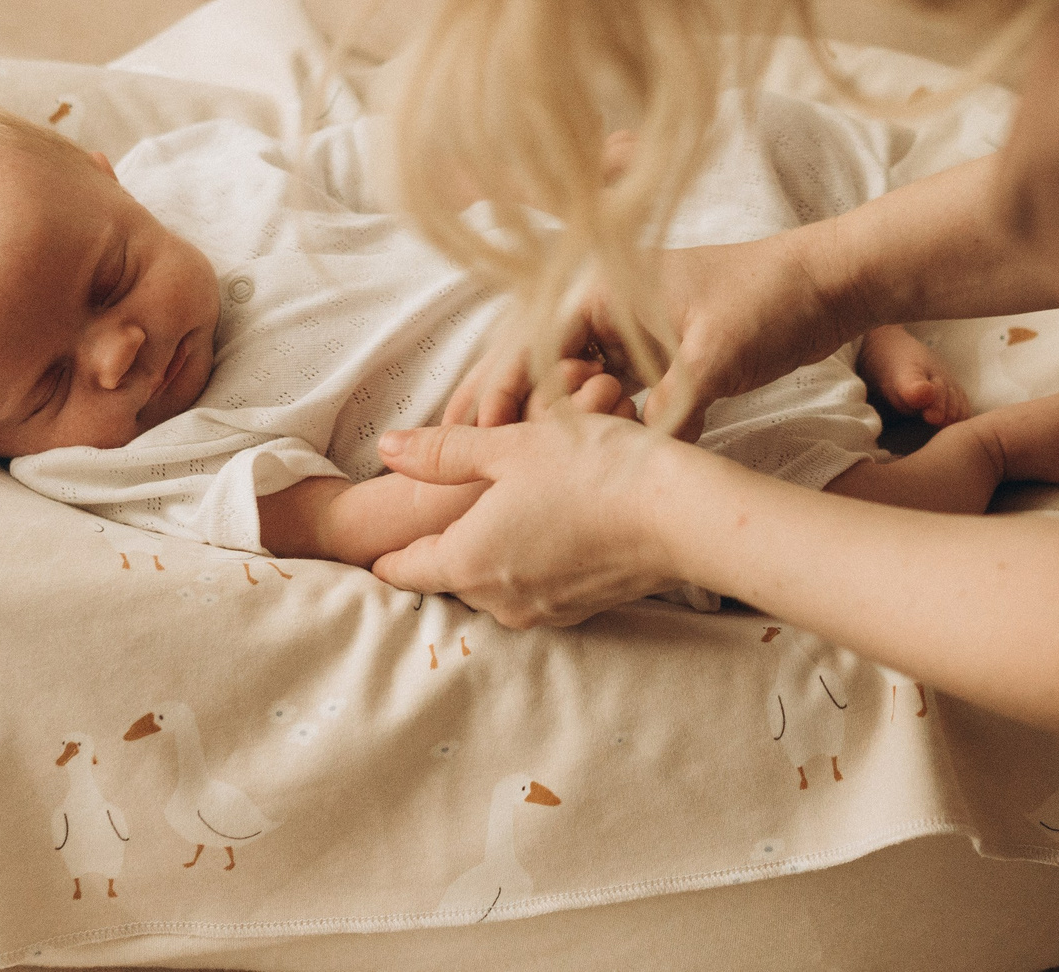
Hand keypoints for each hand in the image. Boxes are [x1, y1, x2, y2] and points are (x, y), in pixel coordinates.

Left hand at [368, 409, 692, 625]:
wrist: (683, 515)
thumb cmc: (593, 470)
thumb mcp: (509, 446)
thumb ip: (443, 452)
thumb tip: (387, 450)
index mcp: (468, 562)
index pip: (404, 570)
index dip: (386, 553)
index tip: (376, 544)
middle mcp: (501, 600)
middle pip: (450, 576)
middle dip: (446, 543)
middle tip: (451, 504)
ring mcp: (545, 611)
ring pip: (495, 582)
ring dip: (493, 550)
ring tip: (508, 505)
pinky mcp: (583, 610)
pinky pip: (537, 587)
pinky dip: (533, 559)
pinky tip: (554, 521)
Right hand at [441, 232, 859, 439]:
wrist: (826, 284)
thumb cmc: (768, 300)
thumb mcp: (715, 355)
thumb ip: (672, 406)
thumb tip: (636, 463)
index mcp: (603, 289)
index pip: (531, 344)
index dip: (499, 392)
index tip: (474, 438)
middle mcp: (604, 305)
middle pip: (529, 357)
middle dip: (491, 402)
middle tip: (445, 450)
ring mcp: (627, 328)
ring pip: (560, 376)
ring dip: (529, 414)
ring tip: (485, 460)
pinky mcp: (653, 352)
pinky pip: (600, 389)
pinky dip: (576, 417)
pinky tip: (559, 454)